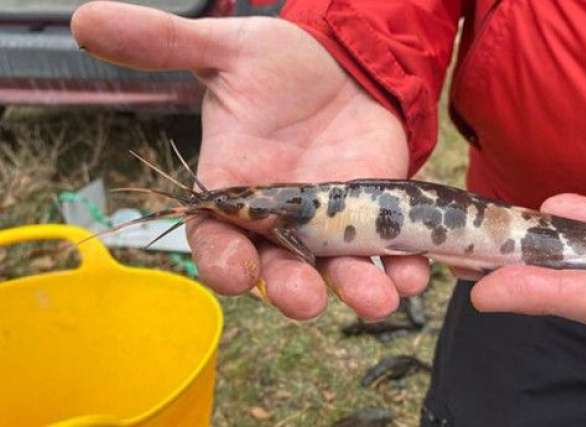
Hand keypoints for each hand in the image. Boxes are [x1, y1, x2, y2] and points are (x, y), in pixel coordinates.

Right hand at [71, 2, 429, 319]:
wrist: (344, 65)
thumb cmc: (280, 65)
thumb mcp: (229, 51)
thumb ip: (166, 45)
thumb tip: (85, 17)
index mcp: (236, 190)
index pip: (217, 239)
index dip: (222, 260)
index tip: (234, 273)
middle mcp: (280, 220)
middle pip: (279, 269)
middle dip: (292, 289)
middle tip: (307, 300)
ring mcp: (330, 224)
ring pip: (337, 271)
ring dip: (358, 288)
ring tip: (381, 296)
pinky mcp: (373, 216)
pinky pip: (386, 252)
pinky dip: (401, 265)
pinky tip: (416, 269)